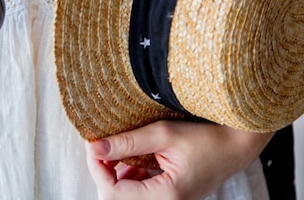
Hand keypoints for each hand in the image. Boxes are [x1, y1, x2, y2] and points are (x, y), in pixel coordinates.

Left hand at [85, 120, 273, 199]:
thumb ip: (128, 142)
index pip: (114, 192)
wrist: (235, 146)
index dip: (97, 168)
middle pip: (117, 196)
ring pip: (125, 194)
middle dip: (103, 171)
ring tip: (112, 148)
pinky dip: (126, 174)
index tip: (93, 144)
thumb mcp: (164, 134)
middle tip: (99, 145)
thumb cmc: (206, 139)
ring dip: (113, 172)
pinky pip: (137, 190)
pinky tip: (126, 156)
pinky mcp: (165, 194)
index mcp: (166, 196)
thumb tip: (96, 147)